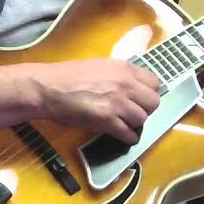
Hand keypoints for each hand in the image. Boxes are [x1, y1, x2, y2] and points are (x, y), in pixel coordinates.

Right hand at [33, 58, 161, 143]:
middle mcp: (126, 85)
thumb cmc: (69, 76)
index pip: (154, 83)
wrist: (48, 88)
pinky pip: (129, 134)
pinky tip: (122, 135)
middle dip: (145, 109)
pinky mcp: (107, 121)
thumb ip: (121, 74)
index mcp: (125, 69)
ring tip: (124, 123)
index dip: (148, 92)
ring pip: (142, 119)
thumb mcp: (101, 65)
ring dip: (135, 123)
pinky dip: (127, 137)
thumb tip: (133, 84)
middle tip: (133, 112)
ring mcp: (118, 103)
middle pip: (153, 103)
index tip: (140, 98)